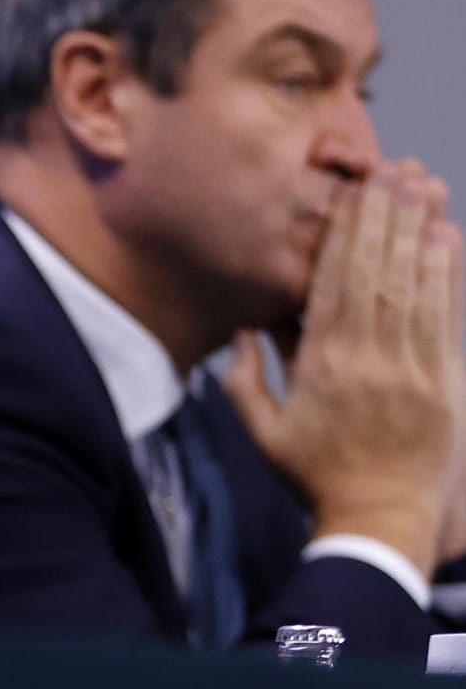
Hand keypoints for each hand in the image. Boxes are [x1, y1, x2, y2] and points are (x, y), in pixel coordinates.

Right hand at [225, 161, 464, 576]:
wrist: (379, 519)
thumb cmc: (315, 476)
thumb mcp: (263, 432)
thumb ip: (246, 379)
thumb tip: (243, 328)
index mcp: (323, 364)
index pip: (335, 283)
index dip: (345, 234)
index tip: (352, 194)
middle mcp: (370, 357)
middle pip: (378, 271)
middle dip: (386, 216)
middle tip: (393, 169)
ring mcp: (413, 367)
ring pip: (415, 285)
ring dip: (419, 231)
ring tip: (423, 185)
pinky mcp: (446, 381)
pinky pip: (447, 317)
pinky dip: (448, 276)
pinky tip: (447, 240)